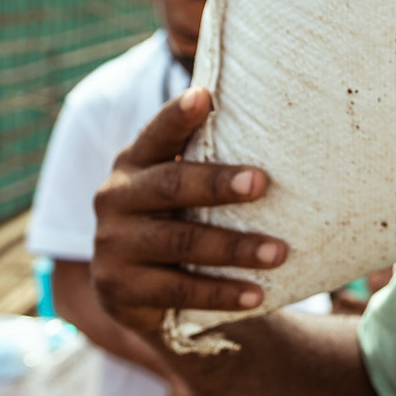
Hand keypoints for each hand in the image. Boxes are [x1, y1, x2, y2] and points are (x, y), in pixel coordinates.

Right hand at [91, 87, 287, 334]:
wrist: (144, 298)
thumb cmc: (183, 223)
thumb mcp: (188, 192)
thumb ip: (210, 161)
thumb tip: (283, 131)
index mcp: (135, 163)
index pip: (156, 134)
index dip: (177, 116)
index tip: (204, 97)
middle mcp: (116, 197)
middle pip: (170, 186)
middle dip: (217, 184)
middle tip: (261, 183)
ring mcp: (112, 244)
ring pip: (179, 241)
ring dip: (233, 247)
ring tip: (278, 252)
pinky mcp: (119, 288)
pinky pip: (177, 290)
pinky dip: (220, 293)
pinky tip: (256, 294)